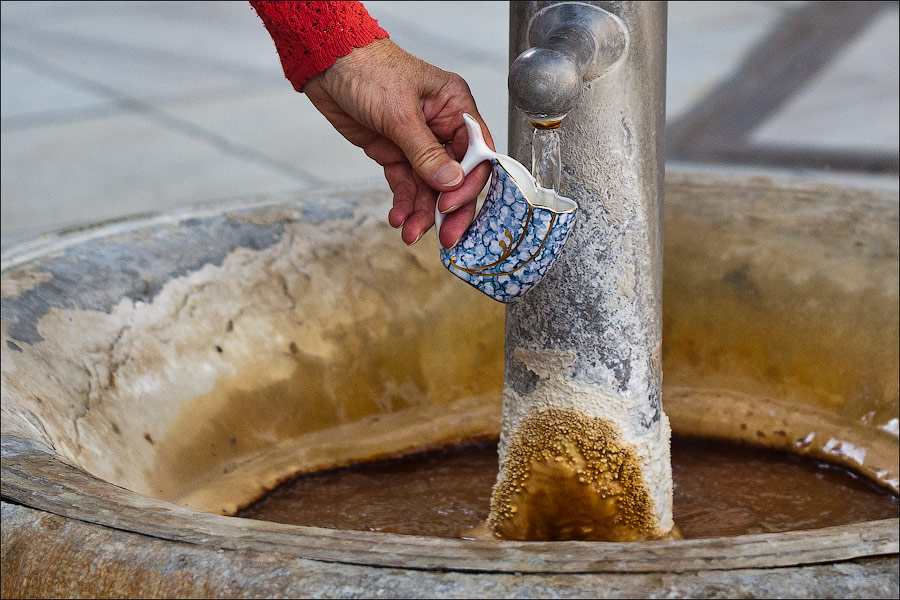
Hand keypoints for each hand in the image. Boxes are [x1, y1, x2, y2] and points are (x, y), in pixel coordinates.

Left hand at [303, 38, 493, 246]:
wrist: (328, 64)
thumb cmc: (368, 70)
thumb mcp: (399, 113)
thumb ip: (426, 153)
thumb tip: (451, 184)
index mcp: (456, 108)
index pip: (476, 154)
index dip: (467, 185)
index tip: (449, 206)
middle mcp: (442, 127)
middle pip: (456, 177)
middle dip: (448, 208)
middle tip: (445, 237)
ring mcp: (418, 143)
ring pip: (429, 187)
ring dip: (422, 212)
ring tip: (409, 233)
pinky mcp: (395, 153)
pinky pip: (406, 185)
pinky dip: (403, 203)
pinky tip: (398, 218)